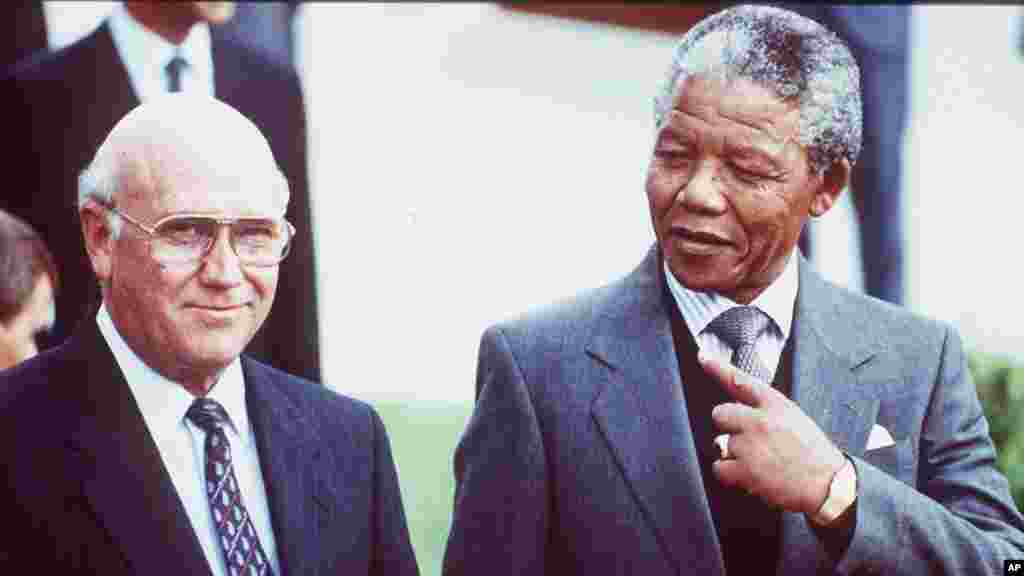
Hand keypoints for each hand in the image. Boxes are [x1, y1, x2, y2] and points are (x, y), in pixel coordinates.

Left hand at [700, 352, 845, 514]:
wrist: (828, 484)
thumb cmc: (811, 451)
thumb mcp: (793, 416)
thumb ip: (765, 406)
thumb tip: (738, 401)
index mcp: (775, 405)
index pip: (741, 381)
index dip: (718, 367)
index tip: (702, 357)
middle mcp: (760, 422)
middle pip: (719, 414)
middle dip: (728, 426)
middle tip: (748, 439)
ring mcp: (750, 446)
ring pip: (719, 443)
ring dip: (732, 453)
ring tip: (757, 461)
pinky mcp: (745, 471)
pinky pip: (718, 467)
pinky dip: (728, 473)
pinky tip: (747, 474)